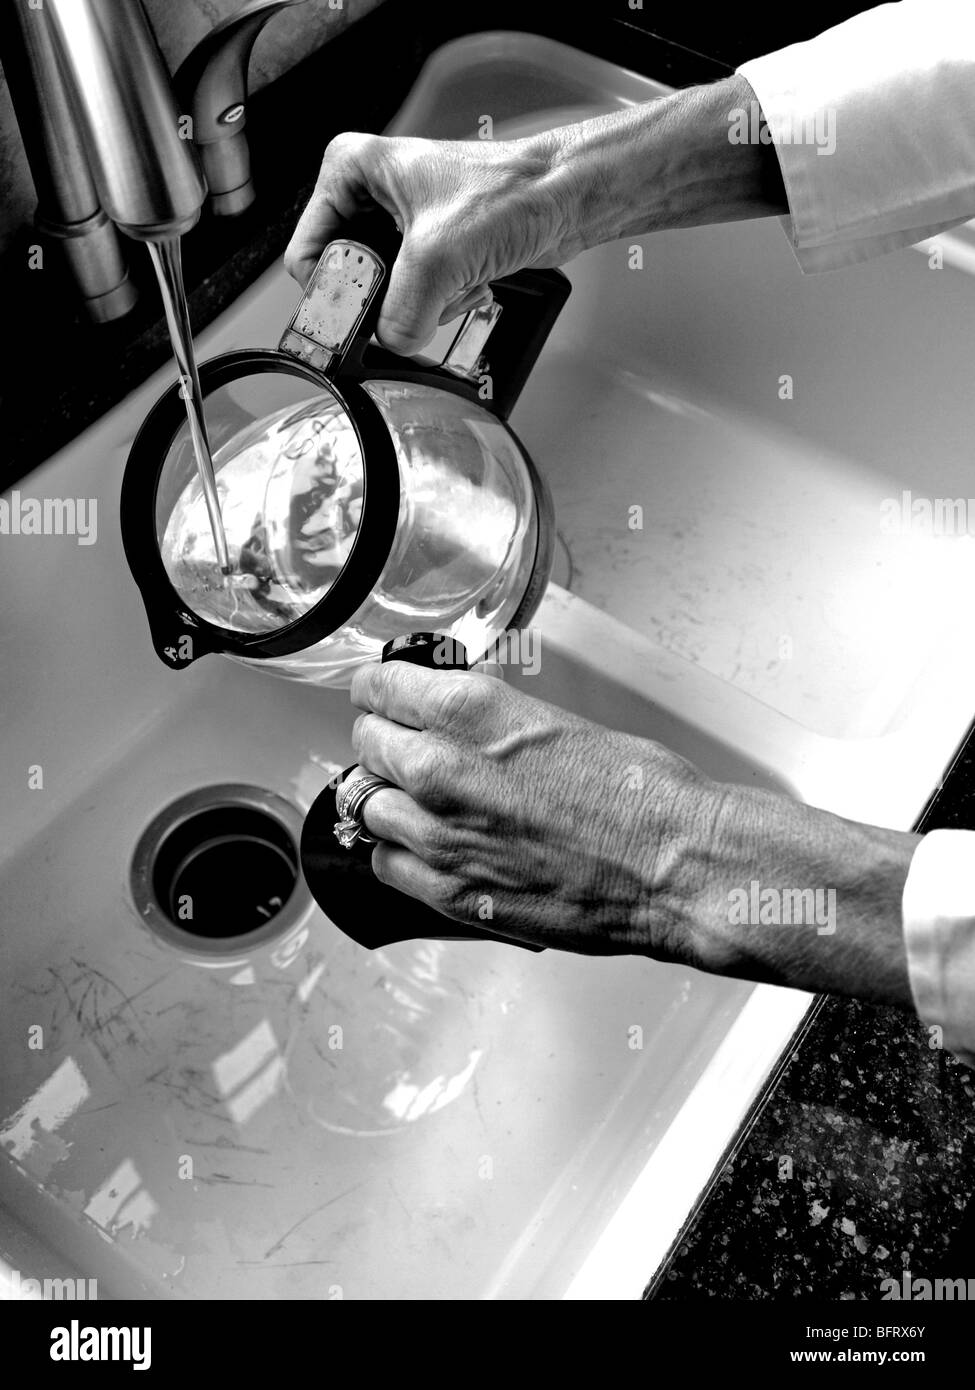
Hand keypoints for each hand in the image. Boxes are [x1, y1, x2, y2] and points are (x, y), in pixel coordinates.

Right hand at [284, 129, 583, 353]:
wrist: (565, 199)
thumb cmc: (512, 193)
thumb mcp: (438, 258)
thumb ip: (402, 312)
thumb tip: (391, 343)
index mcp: (350, 171)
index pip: (308, 255)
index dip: (335, 292)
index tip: (361, 313)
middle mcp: (370, 194)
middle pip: (351, 282)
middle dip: (392, 301)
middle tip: (424, 292)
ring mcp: (401, 225)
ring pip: (388, 297)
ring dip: (427, 304)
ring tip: (457, 280)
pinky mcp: (430, 251)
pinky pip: (419, 300)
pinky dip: (445, 303)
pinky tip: (471, 283)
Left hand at [339, 661, 918, 1005]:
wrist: (677, 866)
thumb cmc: (642, 794)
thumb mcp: (560, 724)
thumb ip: (494, 726)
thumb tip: (465, 727)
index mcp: (472, 712)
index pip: (380, 689)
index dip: (379, 693)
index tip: (380, 697)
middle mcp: (442, 769)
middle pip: (366, 746)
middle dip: (383, 744)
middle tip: (403, 749)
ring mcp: (439, 836)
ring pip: (369, 807)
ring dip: (390, 801)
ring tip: (420, 804)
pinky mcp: (452, 892)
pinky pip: (387, 865)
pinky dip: (401, 854)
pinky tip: (430, 850)